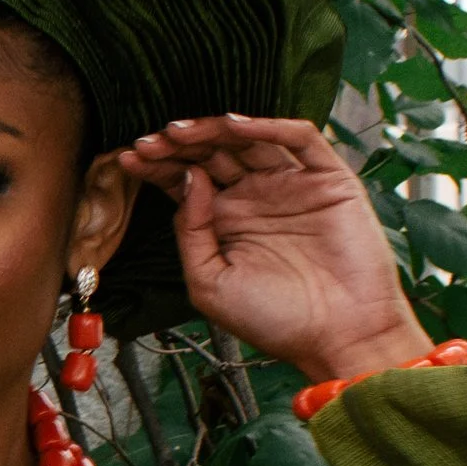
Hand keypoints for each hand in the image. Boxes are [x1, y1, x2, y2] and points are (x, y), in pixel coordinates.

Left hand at [114, 114, 427, 385]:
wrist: (338, 338)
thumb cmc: (277, 321)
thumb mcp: (210, 283)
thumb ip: (190, 231)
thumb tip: (189, 178)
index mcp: (228, 222)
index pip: (186, 181)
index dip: (158, 166)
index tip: (128, 157)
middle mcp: (257, 198)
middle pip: (212, 154)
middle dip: (178, 144)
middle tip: (151, 141)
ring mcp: (292, 186)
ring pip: (249, 141)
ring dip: (213, 131)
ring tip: (179, 132)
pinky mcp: (328, 180)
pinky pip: (300, 140)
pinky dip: (268, 127)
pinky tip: (235, 127)